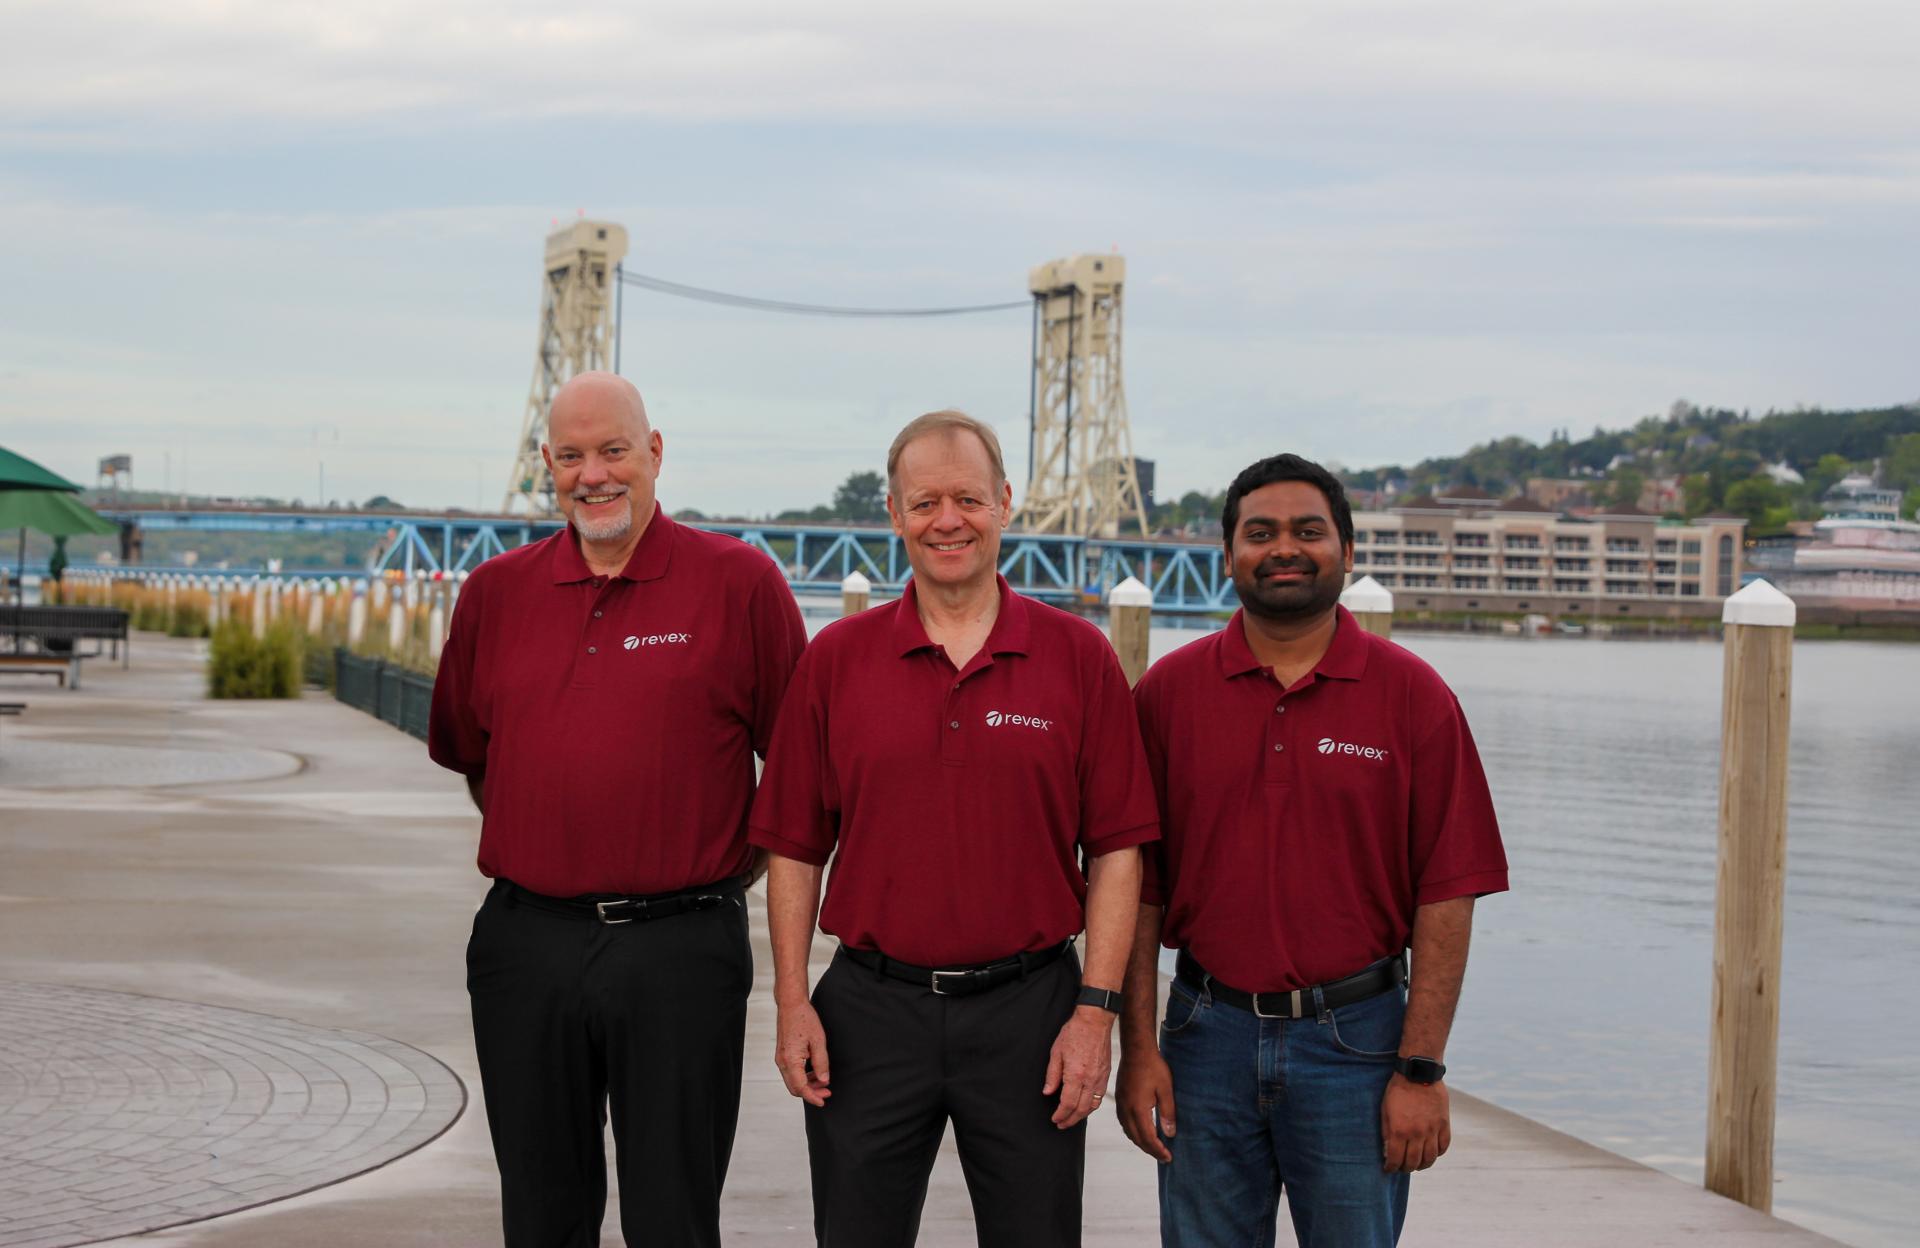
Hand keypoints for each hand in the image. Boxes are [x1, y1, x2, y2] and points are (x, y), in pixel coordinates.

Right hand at [775, 999, 831, 1107]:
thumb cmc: (804, 1019)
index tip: (823, 1102)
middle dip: (811, 1093)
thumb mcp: (818, 1041)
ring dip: (807, 1085)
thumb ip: (821, 1063)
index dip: (812, 1097)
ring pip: (793, 1081)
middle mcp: (782, 1062)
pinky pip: (791, 1073)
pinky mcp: (783, 1055)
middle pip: (795, 1088)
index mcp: (790, 1060)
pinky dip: (802, 1077)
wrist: (791, 1005)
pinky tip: (815, 1074)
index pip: (801, 1087)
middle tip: (827, 1093)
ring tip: (824, 1083)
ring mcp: (781, 1059)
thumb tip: (824, 1081)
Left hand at [1043, 1006, 1113, 1128]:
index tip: (1055, 1119)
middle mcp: (1090, 1080)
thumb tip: (1047, 1092)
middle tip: (1061, 1124)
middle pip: (1081, 1109)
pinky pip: (1099, 1096)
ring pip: (1092, 1106)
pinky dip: (1091, 1106)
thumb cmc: (1075, 1032)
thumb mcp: (1056, 1052)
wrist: (1095, 1020)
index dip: (1060, 1115)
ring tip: (1072, 1119)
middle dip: (1070, 1120)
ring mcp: (1100, 1078)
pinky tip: (1085, 1106)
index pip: (1068, 1104)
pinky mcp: (1106, 1074)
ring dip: (1081, 1116)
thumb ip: (1052, 1075)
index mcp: (1075, 1075)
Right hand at [1115, 1049, 1175, 1161]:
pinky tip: (1141, 1131)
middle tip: (1164, 1157)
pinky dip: (1134, 1133)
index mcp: (1138, 1109)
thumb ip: (1167, 1113)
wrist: (1136, 1050)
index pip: (1148, 1138)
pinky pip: (1125, 1123)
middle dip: (1151, 1150)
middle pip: (1137, 1139)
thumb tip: (1170, 1134)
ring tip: (1154, 1147)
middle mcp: (1126, 1110)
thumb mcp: (1166, 1090)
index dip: (1158, 1150)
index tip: (1168, 1158)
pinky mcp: (1120, 1100)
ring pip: (1129, 1132)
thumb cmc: (1153, 1067)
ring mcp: (1121, 1105)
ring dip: (1141, 1143)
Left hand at [1381, 1074, 1449, 1171]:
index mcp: (1400, 1130)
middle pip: (1414, 1162)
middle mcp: (1417, 1133)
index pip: (1396, 1159)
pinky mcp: (1444, 1124)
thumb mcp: (1385, 1110)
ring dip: (1423, 1165)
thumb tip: (1387, 1151)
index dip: (1391, 1168)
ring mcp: (1432, 1129)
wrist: (1418, 1073)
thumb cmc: (1397, 1091)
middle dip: (1406, 1168)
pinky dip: (1437, 1153)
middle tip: (1402, 1167)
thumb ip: (1387, 1132)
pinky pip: (1443, 1146)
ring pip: (1430, 1158)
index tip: (1389, 1169)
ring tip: (1417, 1165)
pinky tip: (1431, 1153)